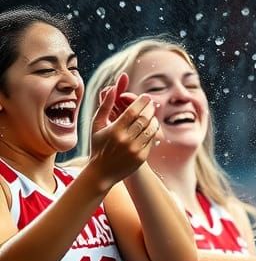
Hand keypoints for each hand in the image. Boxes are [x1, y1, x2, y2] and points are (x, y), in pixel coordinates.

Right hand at [87, 73, 158, 187]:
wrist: (102, 172)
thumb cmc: (98, 145)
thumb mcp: (96, 125)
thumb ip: (104, 106)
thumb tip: (111, 89)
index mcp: (114, 130)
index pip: (132, 112)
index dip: (141, 102)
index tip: (146, 96)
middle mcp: (126, 140)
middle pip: (144, 119)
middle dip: (150, 108)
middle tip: (152, 103)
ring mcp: (135, 149)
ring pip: (150, 129)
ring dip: (153, 119)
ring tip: (152, 114)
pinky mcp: (142, 157)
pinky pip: (151, 140)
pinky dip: (153, 131)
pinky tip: (151, 126)